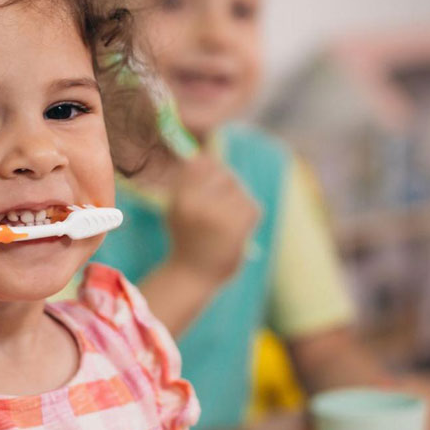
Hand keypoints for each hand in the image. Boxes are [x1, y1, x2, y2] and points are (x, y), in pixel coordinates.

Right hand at [164, 154, 259, 284]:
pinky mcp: (240, 227)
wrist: (194, 275)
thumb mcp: (177, 207)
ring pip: (239, 190)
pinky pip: (251, 206)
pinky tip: (236, 231)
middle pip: (224, 173)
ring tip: (225, 222)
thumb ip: (188, 181)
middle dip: (226, 184)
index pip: (201, 163)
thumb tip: (204, 154)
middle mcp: (199, 206)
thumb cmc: (185, 238)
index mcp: (181, 199)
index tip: (211, 173)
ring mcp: (221, 217)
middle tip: (220, 204)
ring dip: (237, 201)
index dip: (210, 165)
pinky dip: (248, 216)